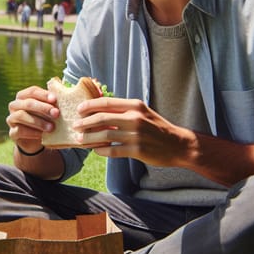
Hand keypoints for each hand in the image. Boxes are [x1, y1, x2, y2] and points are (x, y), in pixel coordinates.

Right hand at [6, 85, 59, 152]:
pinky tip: (42, 135)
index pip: (32, 91)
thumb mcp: (48, 109)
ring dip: (38, 121)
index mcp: (23, 96)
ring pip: (21, 116)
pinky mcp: (12, 132)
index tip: (55, 99)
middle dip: (43, 108)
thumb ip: (53, 101)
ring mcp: (11, 119)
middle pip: (28, 103)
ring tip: (52, 127)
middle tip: (56, 114)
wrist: (36, 139)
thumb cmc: (44, 119)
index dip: (43, 94)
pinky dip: (32, 132)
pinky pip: (20, 130)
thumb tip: (64, 90)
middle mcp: (15, 105)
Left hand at [73, 97, 189, 166]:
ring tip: (80, 140)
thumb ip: (124, 112)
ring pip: (104, 135)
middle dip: (85, 122)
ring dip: (89, 138)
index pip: (106, 103)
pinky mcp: (137, 150)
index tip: (78, 110)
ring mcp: (136, 135)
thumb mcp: (143, 113)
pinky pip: (112, 150)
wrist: (178, 145)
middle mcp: (135, 118)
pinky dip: (101, 150)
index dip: (89, 106)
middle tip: (75, 126)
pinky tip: (95, 150)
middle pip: (102, 118)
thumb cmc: (157, 128)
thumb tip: (99, 113)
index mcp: (135, 106)